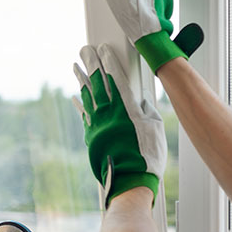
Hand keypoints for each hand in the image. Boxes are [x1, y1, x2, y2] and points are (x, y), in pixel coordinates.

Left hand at [73, 44, 165, 206]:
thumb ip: (147, 110)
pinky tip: (75, 95)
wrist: (129, 181)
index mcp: (126, 109)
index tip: (103, 50)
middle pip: (98, 83)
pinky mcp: (91, 137)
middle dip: (91, 64)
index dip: (108, 63)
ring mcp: (97, 125)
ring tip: (75, 66)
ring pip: (87, 96)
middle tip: (84, 50)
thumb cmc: (147, 157)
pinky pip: (84, 115)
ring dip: (81, 80)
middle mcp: (109, 114)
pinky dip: (79, 104)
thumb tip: (142, 98)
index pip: (115, 79)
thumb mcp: (156, 129)